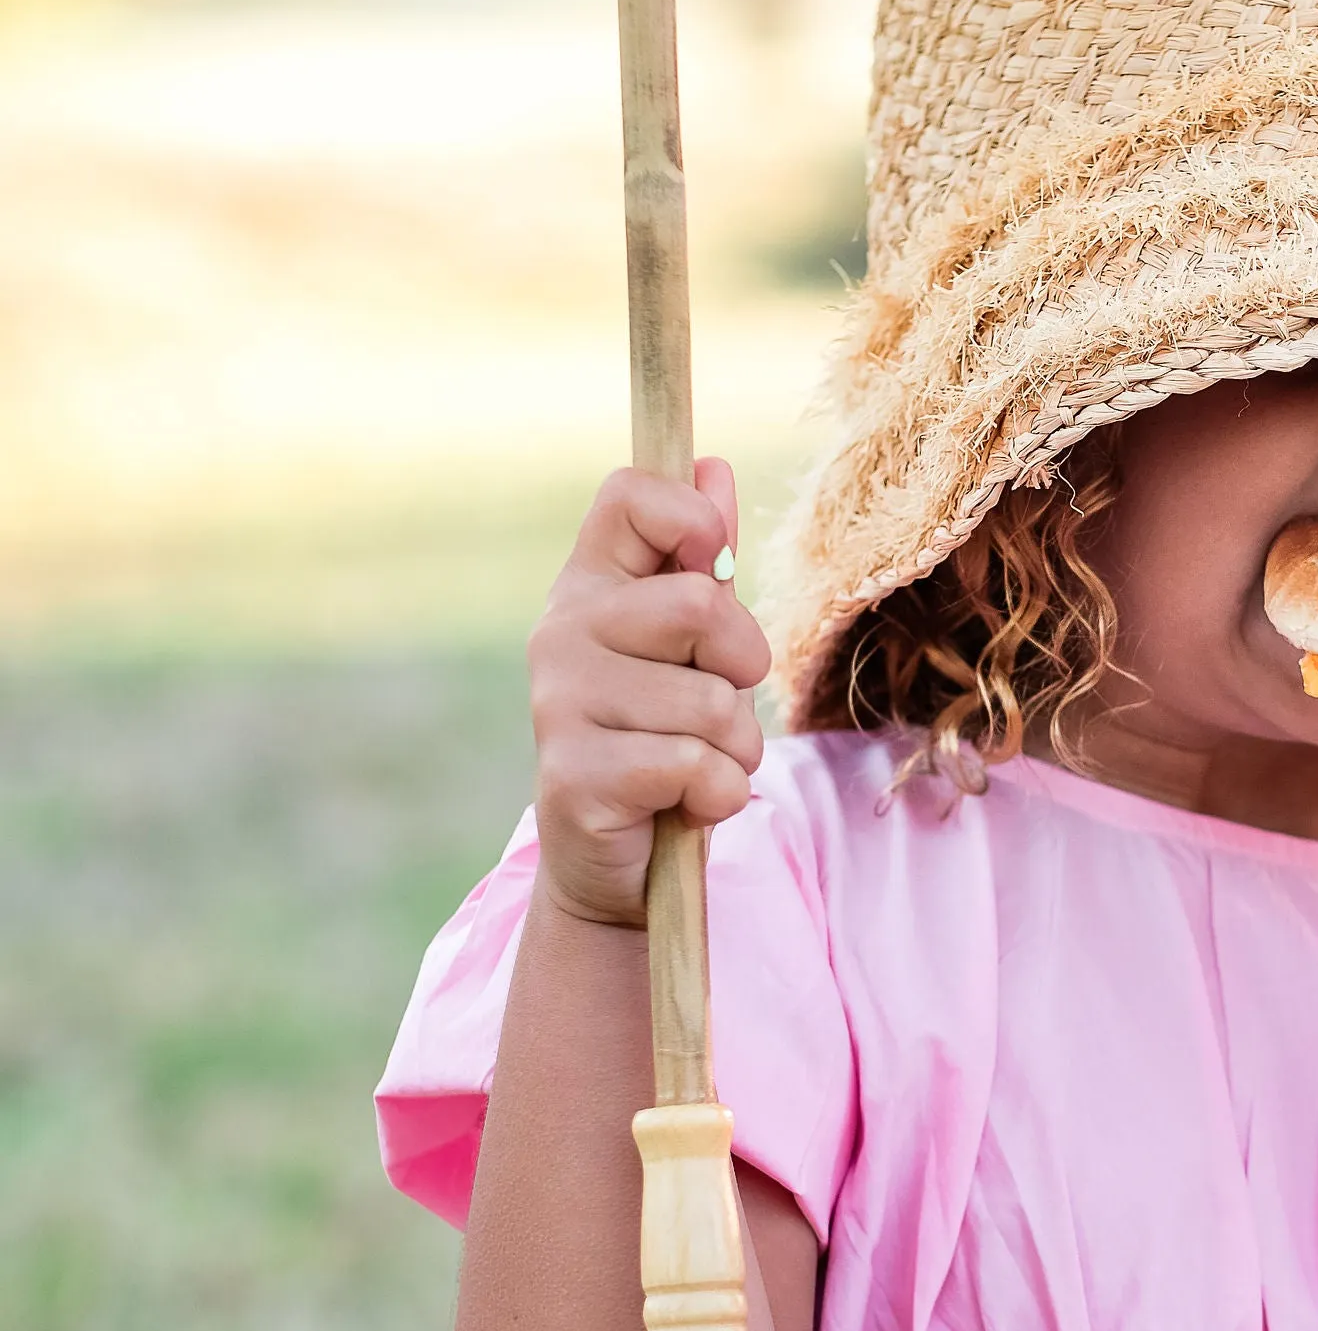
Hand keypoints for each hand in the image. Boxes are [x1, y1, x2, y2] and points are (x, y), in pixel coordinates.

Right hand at [529, 461, 769, 927]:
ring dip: (735, 749)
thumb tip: (714, 467)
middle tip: (719, 703)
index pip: (632, 496)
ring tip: (697, 765)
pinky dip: (717, 796)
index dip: (692, 519)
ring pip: (711, 703)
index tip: (712, 568)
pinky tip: (681, 805)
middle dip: (743, 665)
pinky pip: (696, 768)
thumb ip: (703, 564)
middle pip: (700, 605)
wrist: (615, 864)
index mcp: (590, 587)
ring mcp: (560, 704)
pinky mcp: (577, 776)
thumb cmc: (662, 741)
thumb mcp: (691, 650)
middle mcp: (561, 633)